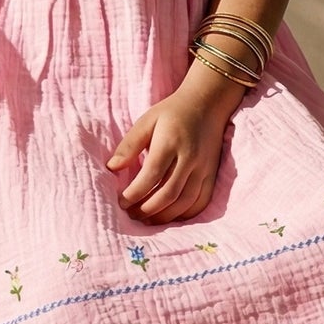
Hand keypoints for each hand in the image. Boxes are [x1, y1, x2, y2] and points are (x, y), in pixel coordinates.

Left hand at [105, 84, 231, 222]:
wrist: (208, 103)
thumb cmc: (172, 112)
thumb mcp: (147, 120)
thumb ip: (129, 145)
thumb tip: (111, 167)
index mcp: (170, 142)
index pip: (151, 175)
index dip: (134, 194)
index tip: (121, 202)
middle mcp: (189, 157)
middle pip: (168, 193)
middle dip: (147, 209)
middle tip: (131, 214)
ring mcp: (204, 167)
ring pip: (185, 201)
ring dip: (165, 216)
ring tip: (147, 219)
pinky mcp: (212, 174)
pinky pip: (201, 201)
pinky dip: (186, 214)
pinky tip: (170, 217)